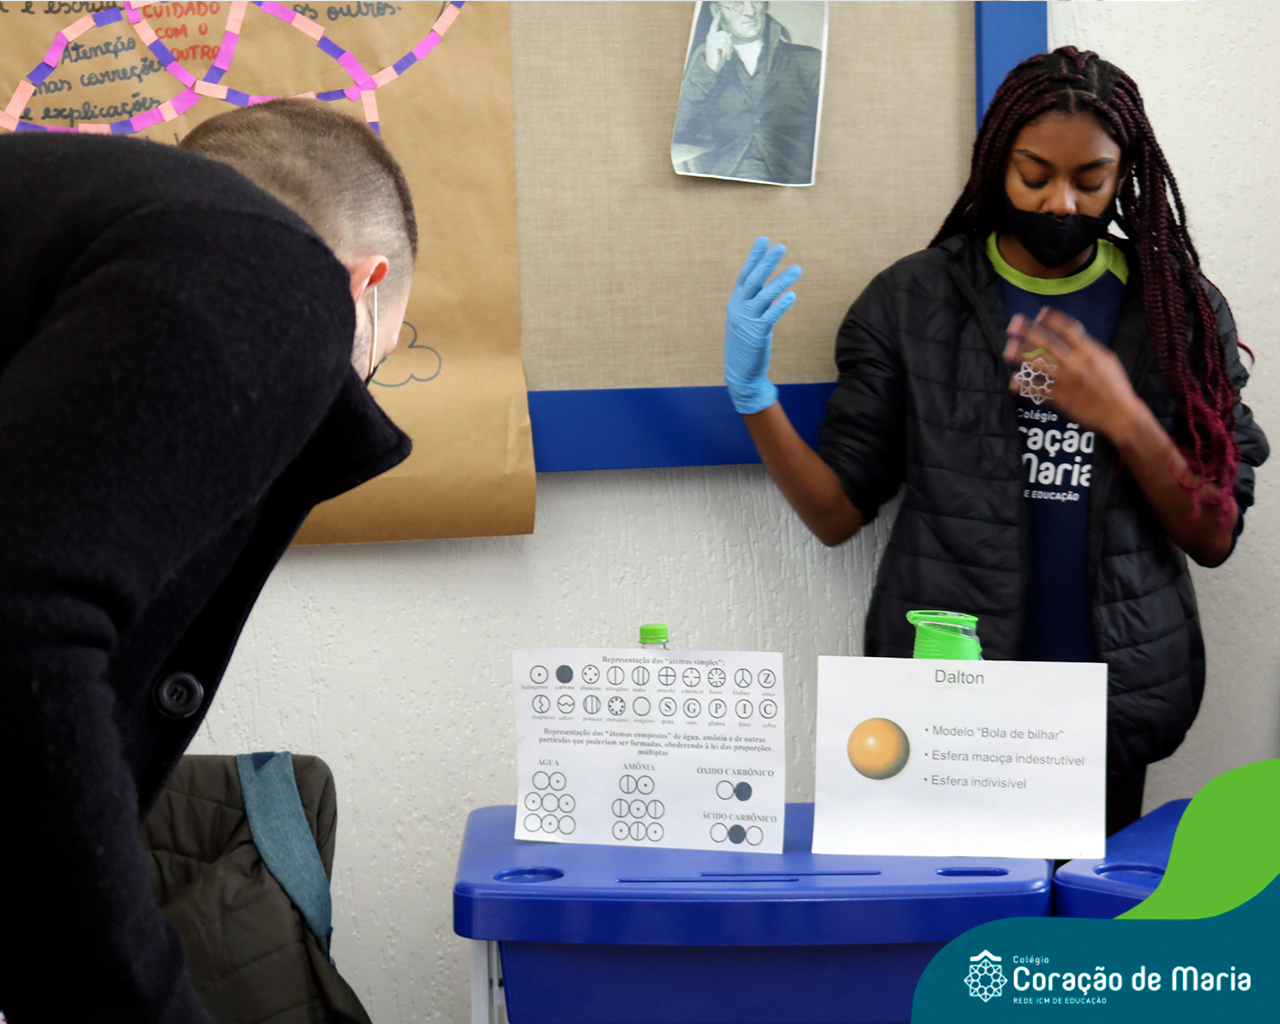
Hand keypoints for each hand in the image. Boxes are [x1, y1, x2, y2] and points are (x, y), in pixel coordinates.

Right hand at [705, 9, 731, 71]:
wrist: (712, 67)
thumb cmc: (717, 58)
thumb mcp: (722, 48)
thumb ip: (725, 40)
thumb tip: (730, 34)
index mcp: (712, 36)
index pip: (714, 25)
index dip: (717, 18)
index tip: (719, 11)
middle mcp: (710, 36)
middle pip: (724, 34)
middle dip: (730, 43)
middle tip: (730, 53)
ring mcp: (710, 40)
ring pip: (725, 39)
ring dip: (729, 49)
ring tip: (728, 56)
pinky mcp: (712, 44)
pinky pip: (723, 44)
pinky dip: (726, 51)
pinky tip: (724, 57)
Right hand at [725, 236, 801, 414]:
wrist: (739, 372)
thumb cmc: (745, 343)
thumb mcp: (745, 318)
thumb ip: (754, 300)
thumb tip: (769, 284)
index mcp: (735, 301)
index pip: (745, 273)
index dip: (754, 256)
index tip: (764, 239)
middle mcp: (739, 308)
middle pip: (755, 280)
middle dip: (768, 262)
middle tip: (781, 246)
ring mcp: (747, 320)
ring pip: (766, 295)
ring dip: (782, 280)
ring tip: (798, 268)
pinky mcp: (757, 333)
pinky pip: (771, 315)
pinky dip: (781, 304)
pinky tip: (792, 295)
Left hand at [1004, 308, 1145, 442]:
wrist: (1120, 414)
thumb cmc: (1114, 385)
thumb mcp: (1106, 360)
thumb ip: (1088, 347)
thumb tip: (1072, 332)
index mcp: (1090, 353)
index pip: (1069, 330)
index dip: (1052, 320)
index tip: (1040, 313)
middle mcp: (1076, 364)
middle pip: (1048, 344)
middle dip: (1028, 332)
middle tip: (1013, 325)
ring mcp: (1067, 382)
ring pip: (1040, 365)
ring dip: (1021, 356)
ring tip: (1008, 349)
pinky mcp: (1060, 399)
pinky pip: (1038, 390)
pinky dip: (1025, 385)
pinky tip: (1014, 381)